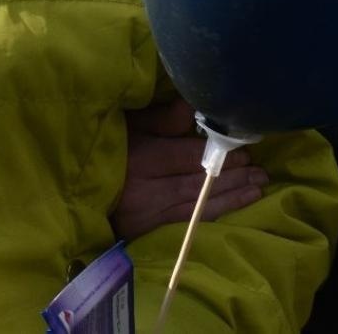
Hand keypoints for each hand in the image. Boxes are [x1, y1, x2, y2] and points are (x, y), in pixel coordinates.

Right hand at [110, 98, 268, 240]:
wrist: (77, 184)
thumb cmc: (109, 147)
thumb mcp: (131, 125)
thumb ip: (162, 118)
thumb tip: (193, 107)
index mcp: (141, 158)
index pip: (189, 158)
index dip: (220, 156)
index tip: (246, 151)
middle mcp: (145, 190)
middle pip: (197, 183)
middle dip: (233, 177)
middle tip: (260, 172)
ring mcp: (146, 215)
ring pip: (197, 207)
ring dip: (230, 197)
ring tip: (257, 188)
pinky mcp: (146, 231)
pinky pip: (186, 223)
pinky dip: (212, 215)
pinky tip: (232, 208)